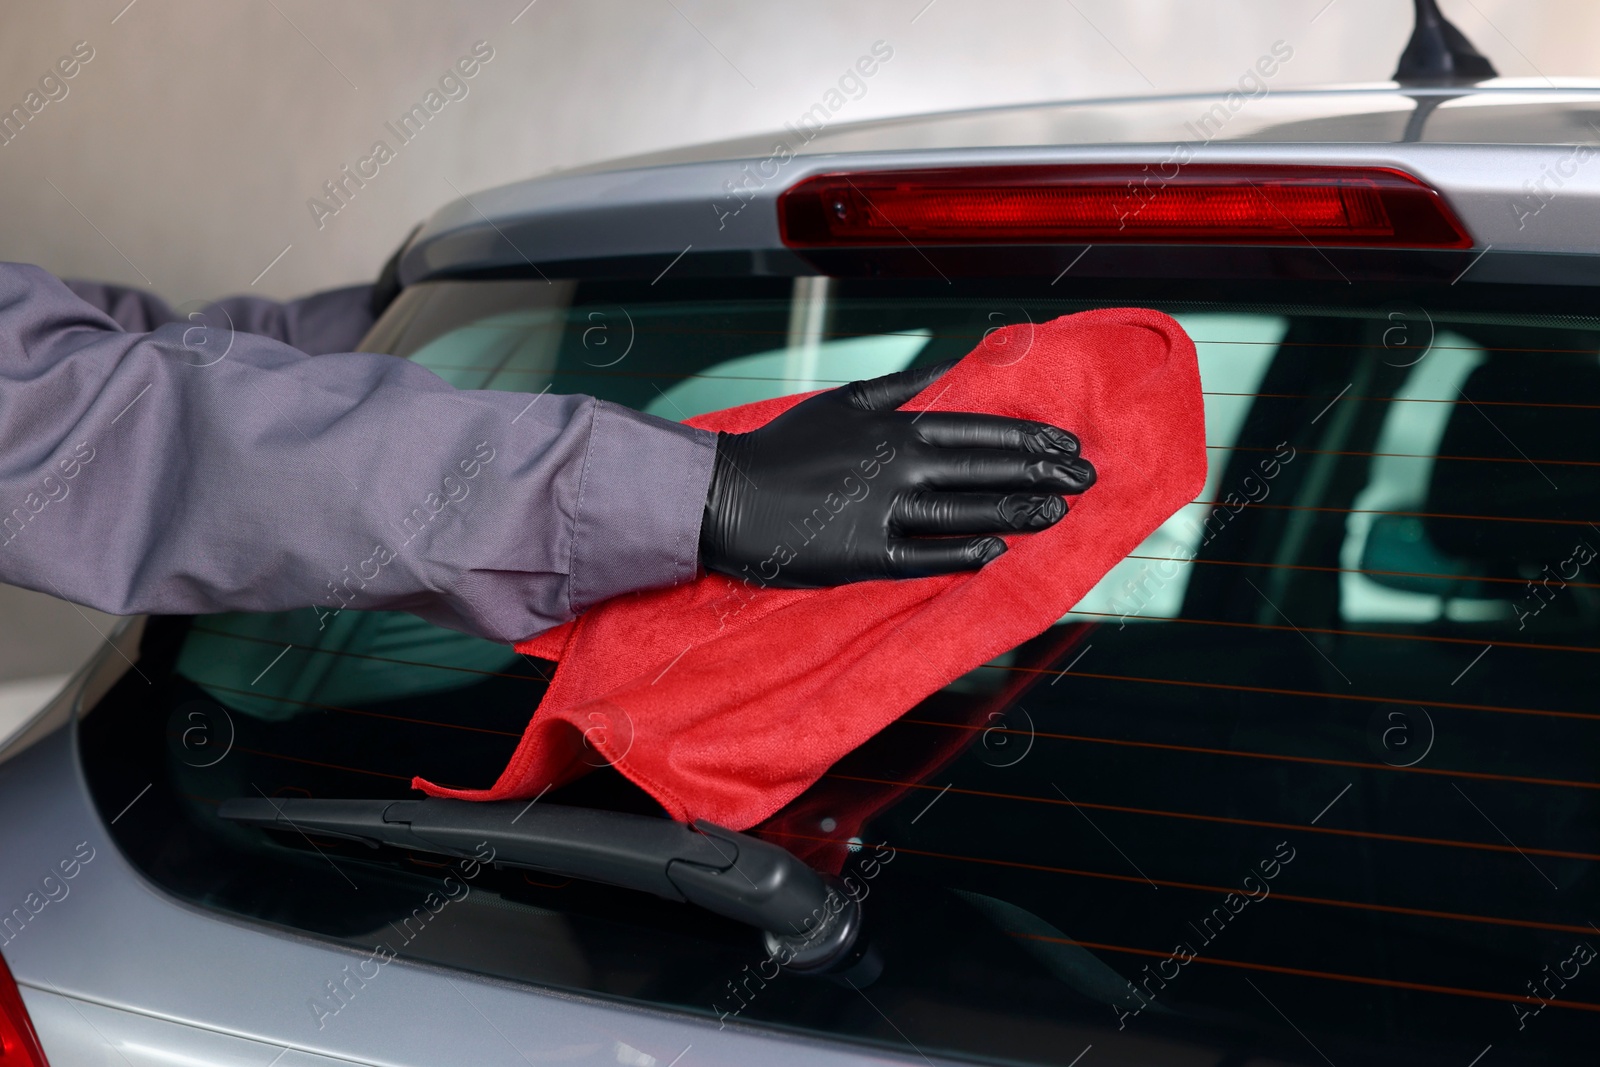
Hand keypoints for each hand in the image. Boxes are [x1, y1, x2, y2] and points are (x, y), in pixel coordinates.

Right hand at [698, 361, 1095, 587]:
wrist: (728, 495)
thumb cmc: (786, 447)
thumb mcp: (844, 401)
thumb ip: (900, 387)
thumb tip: (949, 370)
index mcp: (896, 426)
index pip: (980, 431)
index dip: (1030, 439)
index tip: (1068, 445)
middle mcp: (899, 465)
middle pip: (986, 470)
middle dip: (1042, 474)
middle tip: (1087, 480)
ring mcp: (884, 511)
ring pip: (966, 512)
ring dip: (1017, 513)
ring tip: (1057, 514)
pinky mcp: (866, 554)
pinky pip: (925, 556)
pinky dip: (963, 556)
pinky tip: (997, 554)